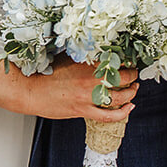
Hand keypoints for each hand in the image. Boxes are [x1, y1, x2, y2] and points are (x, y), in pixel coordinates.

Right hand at [18, 57, 136, 121]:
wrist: (31, 91)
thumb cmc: (46, 74)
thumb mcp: (67, 57)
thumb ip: (84, 55)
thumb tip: (98, 50)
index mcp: (86, 63)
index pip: (115, 60)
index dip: (126, 60)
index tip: (130, 59)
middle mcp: (90, 80)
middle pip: (121, 78)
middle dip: (132, 75)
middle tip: (135, 72)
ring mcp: (88, 97)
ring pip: (119, 97)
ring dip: (131, 92)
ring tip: (134, 88)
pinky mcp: (83, 111)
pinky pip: (109, 116)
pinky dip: (122, 113)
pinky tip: (129, 108)